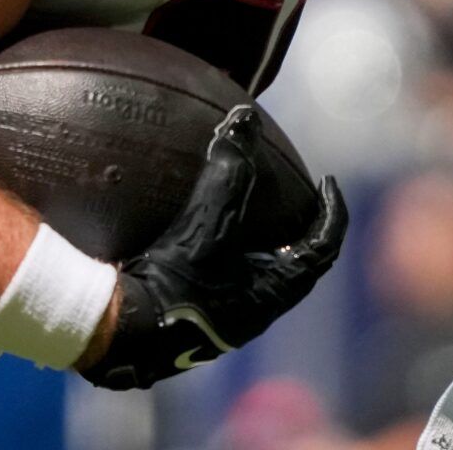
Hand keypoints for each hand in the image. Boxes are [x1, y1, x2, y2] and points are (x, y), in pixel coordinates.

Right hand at [78, 107, 346, 389]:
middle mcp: (256, 311)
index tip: (328, 182)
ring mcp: (224, 319)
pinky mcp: (192, 319)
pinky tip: (193, 233)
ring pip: (256, 277)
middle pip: (295, 264)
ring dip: (258, 245)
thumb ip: (230, 168)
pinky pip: (220, 283)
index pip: (324, 246)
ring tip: (247, 212)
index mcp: (275, 291)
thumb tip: (244, 118)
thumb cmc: (175, 281)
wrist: (120, 334)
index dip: (332, 211)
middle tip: (292, 198)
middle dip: (298, 230)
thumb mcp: (208, 220)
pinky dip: (221, 255)